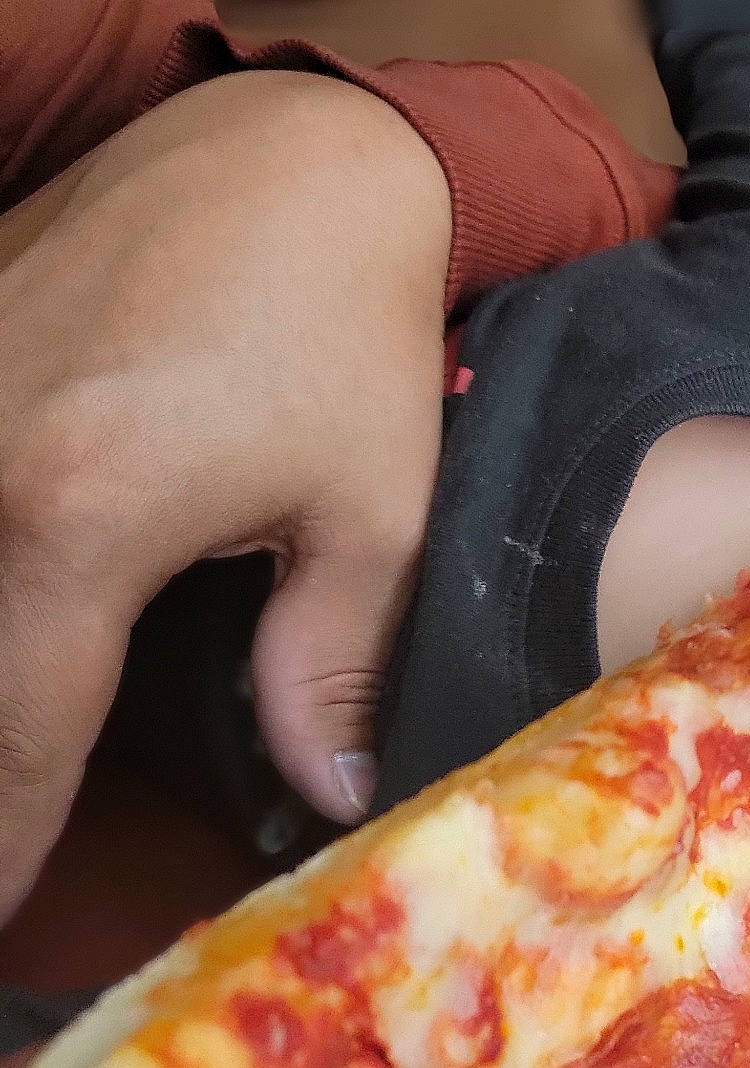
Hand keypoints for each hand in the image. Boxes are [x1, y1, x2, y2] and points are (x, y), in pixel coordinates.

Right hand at [0, 70, 452, 919]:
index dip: (4, 847)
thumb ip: (329, 665)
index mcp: (74, 517)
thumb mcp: (369, 513)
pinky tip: (11, 640)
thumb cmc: (344, 336)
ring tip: (12, 784)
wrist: (281, 163)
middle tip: (9, 877)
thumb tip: (327, 797)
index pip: (14, 734)